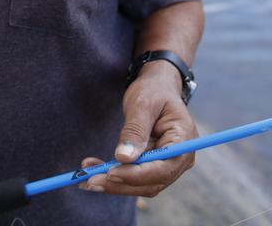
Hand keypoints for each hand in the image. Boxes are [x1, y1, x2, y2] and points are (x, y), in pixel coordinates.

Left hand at [78, 60, 196, 197]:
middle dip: (121, 183)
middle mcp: (180, 158)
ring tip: (87, 177)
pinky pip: (135, 176)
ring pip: (142, 185)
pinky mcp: (154, 166)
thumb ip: (134, 130)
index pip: (163, 168)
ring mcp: (168, 164)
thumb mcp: (142, 104)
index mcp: (184, 140)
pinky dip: (115, 175)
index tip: (111, 173)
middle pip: (152, 182)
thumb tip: (123, 158)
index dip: (137, 174)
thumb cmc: (153, 91)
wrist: (157, 87)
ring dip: (115, 183)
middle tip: (91, 180)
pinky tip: (94, 169)